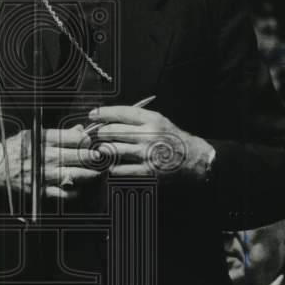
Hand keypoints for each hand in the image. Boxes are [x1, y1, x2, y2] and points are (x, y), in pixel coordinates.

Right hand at [0, 124, 103, 200]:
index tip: (97, 141)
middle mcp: (45, 157)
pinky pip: (64, 193)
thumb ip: (57, 133)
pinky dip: (77, 191)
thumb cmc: (11, 150)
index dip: (89, 140)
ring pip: (75, 174)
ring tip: (101, 172)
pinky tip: (83, 187)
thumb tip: (79, 130)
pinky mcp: (41, 191)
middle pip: (78, 156)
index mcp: (43, 140)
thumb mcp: (31, 135)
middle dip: (96, 156)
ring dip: (91, 174)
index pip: (73, 138)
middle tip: (106, 156)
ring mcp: (44, 175)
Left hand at [86, 105, 214, 183]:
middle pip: (111, 131)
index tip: (93, 115)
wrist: (192, 159)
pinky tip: (112, 164)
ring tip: (103, 149)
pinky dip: (112, 167)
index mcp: (152, 120)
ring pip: (112, 150)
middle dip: (100, 133)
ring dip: (103, 150)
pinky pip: (119, 169)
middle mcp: (148, 135)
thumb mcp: (158, 120)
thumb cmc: (171, 138)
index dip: (103, 113)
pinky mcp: (146, 172)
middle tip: (98, 135)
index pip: (121, 113)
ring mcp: (146, 154)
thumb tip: (108, 118)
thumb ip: (136, 118)